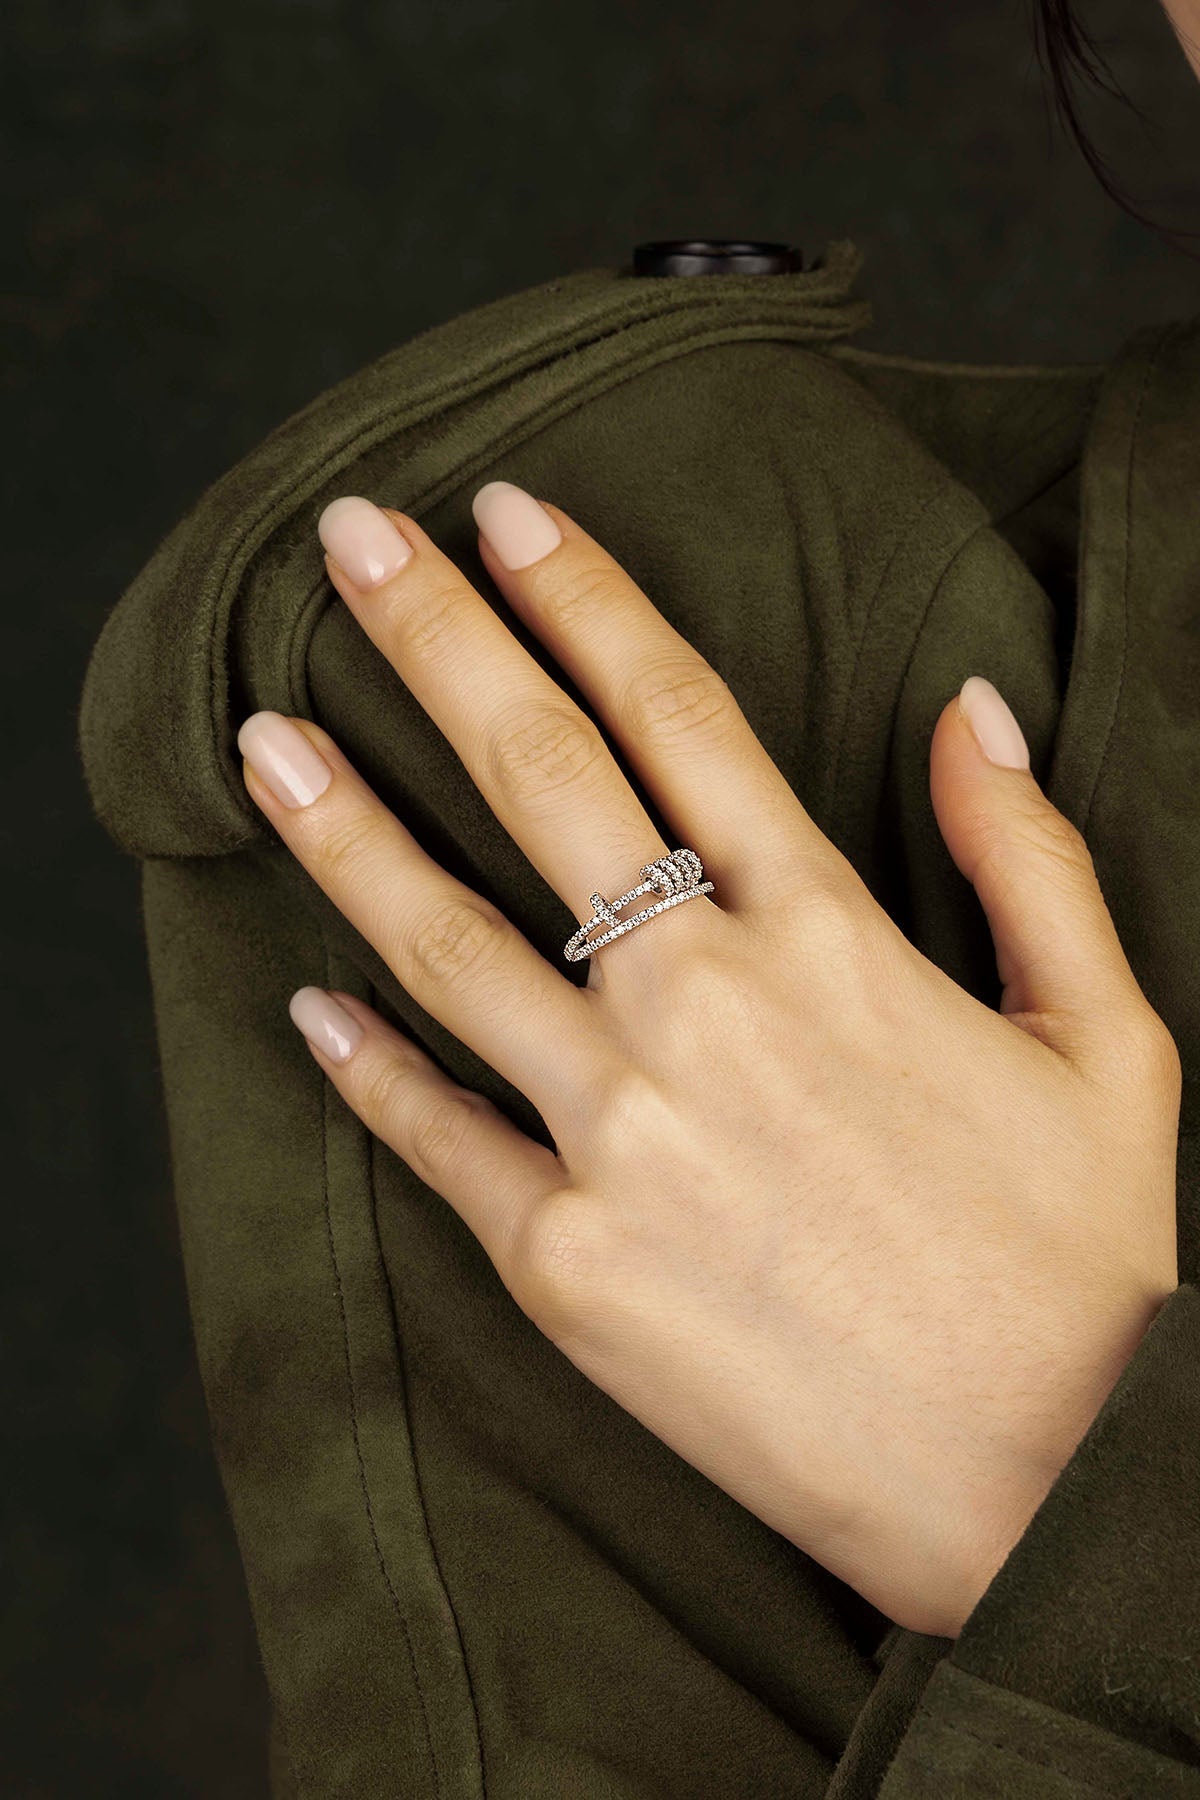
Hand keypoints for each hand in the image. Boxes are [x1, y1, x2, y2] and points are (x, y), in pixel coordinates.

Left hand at [236, 481, 1180, 1639]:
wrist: (1048, 1487)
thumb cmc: (1089, 1265)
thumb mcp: (1108, 1039)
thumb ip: (1031, 858)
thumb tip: (973, 707)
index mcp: (835, 937)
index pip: (680, 715)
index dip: (584, 596)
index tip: (503, 511)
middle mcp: (709, 1009)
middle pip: (543, 779)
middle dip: (435, 639)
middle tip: (345, 537)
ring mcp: (623, 1135)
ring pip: (450, 940)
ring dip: (345, 824)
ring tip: (264, 736)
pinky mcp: (570, 1264)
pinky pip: (438, 1137)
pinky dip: (364, 1066)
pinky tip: (304, 1001)